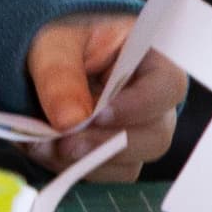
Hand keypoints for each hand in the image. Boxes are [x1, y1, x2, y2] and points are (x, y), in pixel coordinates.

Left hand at [28, 12, 183, 180]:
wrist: (46, 55)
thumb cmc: (63, 37)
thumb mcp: (54, 43)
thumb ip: (60, 74)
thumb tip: (70, 122)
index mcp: (152, 61)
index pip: (168, 87)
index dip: (139, 106)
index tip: (100, 114)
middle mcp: (153, 102)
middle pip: (155, 136)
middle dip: (107, 145)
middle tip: (66, 143)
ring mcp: (136, 131)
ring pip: (131, 162)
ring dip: (86, 162)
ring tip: (43, 146)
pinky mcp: (115, 153)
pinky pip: (106, 173)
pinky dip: (75, 168)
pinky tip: (44, 151)